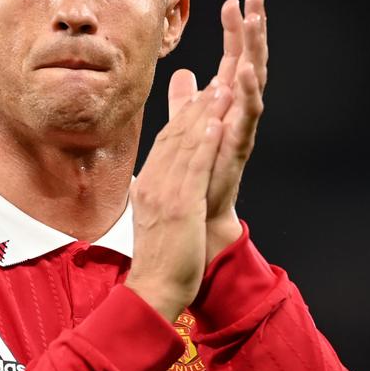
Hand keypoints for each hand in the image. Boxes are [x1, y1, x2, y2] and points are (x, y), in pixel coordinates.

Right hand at [125, 82, 232, 321]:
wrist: (153, 289)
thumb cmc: (160, 259)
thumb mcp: (158, 218)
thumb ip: (162, 193)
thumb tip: (164, 180)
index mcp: (148, 186)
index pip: (166, 143)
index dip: (185, 117)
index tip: (202, 97)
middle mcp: (153, 184)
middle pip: (174, 136)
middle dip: (197, 107)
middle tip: (216, 81)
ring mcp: (165, 193)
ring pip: (185, 145)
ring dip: (205, 114)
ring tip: (221, 89)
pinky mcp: (180, 206)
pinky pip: (194, 167)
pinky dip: (205, 143)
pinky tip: (217, 123)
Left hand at [167, 0, 268, 263]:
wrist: (200, 214)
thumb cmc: (198, 171)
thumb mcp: (188, 126)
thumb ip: (187, 101)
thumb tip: (184, 74)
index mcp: (226, 103)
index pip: (233, 58)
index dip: (235, 30)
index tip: (234, 0)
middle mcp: (238, 111)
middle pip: (250, 61)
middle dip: (253, 29)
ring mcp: (242, 127)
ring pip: (254, 81)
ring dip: (255, 51)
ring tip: (256, 23)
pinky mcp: (239, 145)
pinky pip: (248, 115)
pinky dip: (248, 92)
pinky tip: (246, 71)